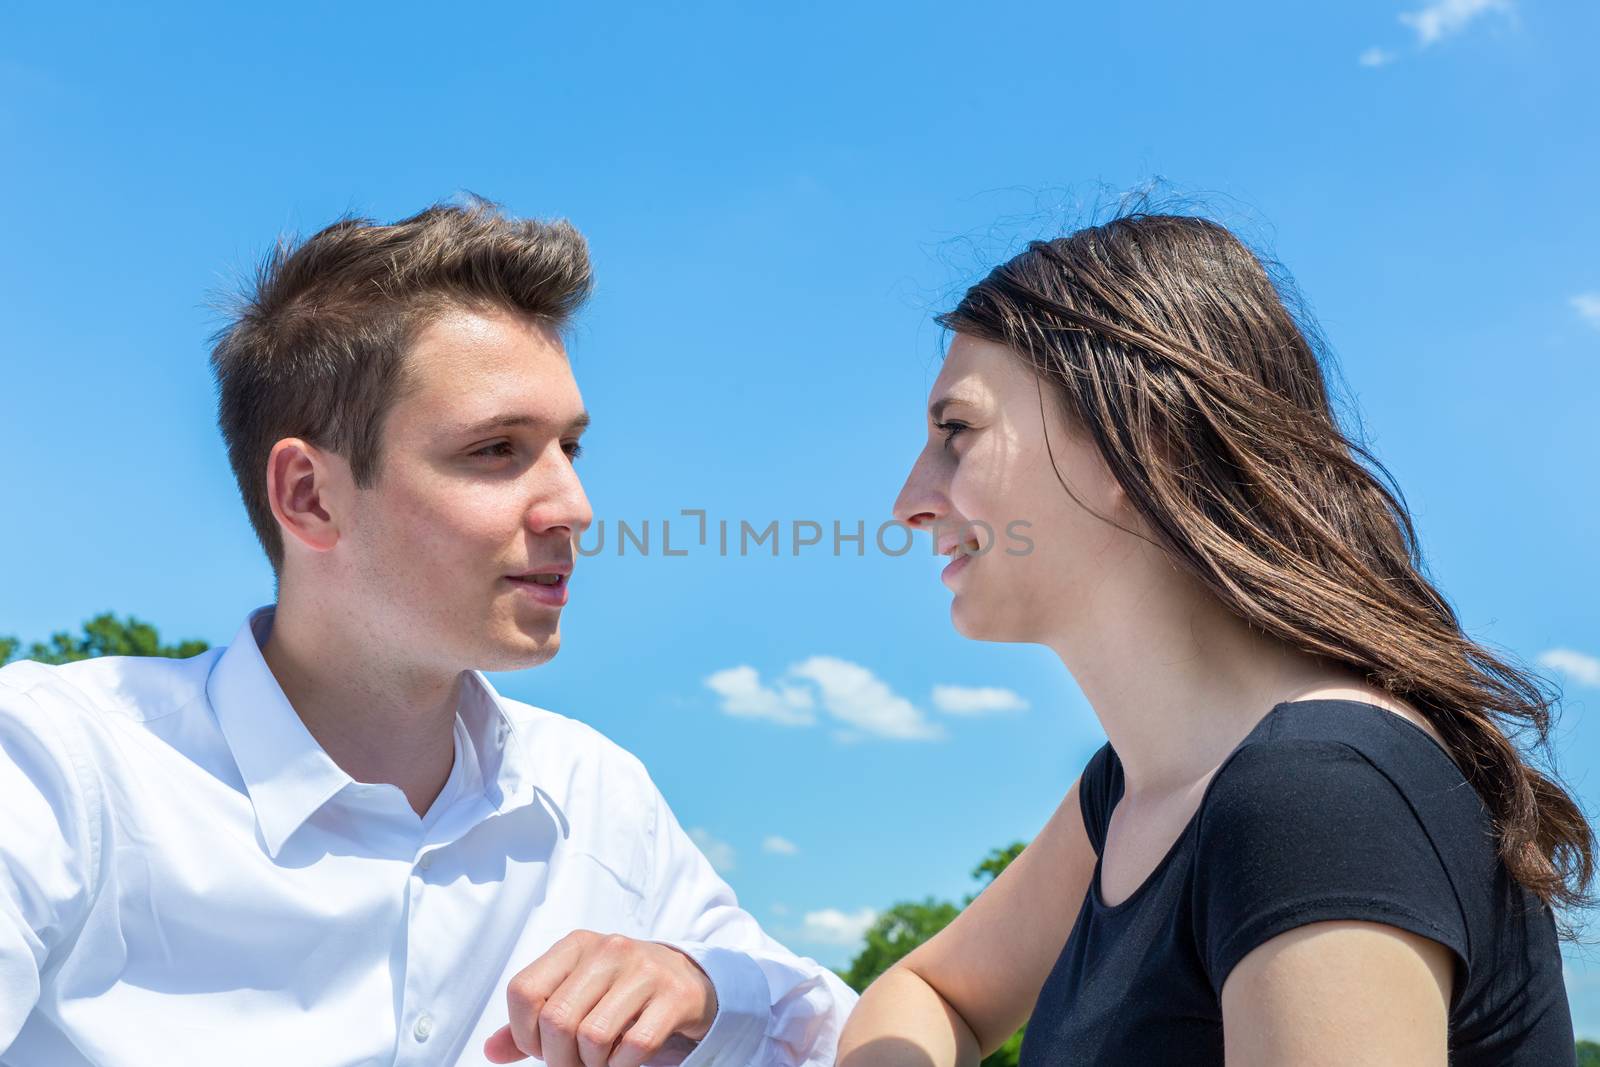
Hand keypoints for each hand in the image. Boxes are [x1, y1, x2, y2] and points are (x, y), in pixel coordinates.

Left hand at [484, 930, 718, 1066]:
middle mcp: (609, 949)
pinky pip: (634, 1046)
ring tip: (601, 1058)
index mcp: (576, 945)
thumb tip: (491, 1051)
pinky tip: (625, 1057)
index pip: (523, 991)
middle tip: (574, 1063)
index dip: (524, 1033)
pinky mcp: (673, 996)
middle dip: (560, 1058)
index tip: (542, 1046)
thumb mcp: (575, 992)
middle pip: (557, 1020)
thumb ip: (531, 1022)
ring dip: (593, 1064)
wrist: (686, 979)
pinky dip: (623, 1065)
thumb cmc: (618, 990)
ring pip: (593, 1037)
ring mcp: (644, 970)